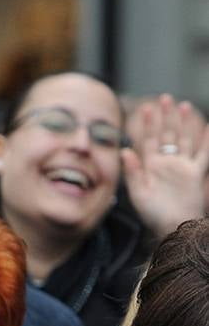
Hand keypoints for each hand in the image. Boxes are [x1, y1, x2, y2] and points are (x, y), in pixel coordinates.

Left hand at [122, 93, 208, 238]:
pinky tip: (207, 127)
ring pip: (184, 139)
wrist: (172, 227)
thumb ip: (133, 172)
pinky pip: (203, 154)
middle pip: (166, 135)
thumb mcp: (138, 193)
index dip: (147, 125)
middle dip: (165, 117)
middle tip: (164, 98)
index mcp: (149, 166)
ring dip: (183, 123)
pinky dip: (206, 141)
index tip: (144, 108)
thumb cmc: (152, 214)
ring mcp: (181, 167)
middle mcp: (166, 163)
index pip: (148, 140)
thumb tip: (125, 151)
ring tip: (182, 105)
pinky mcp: (195, 173)